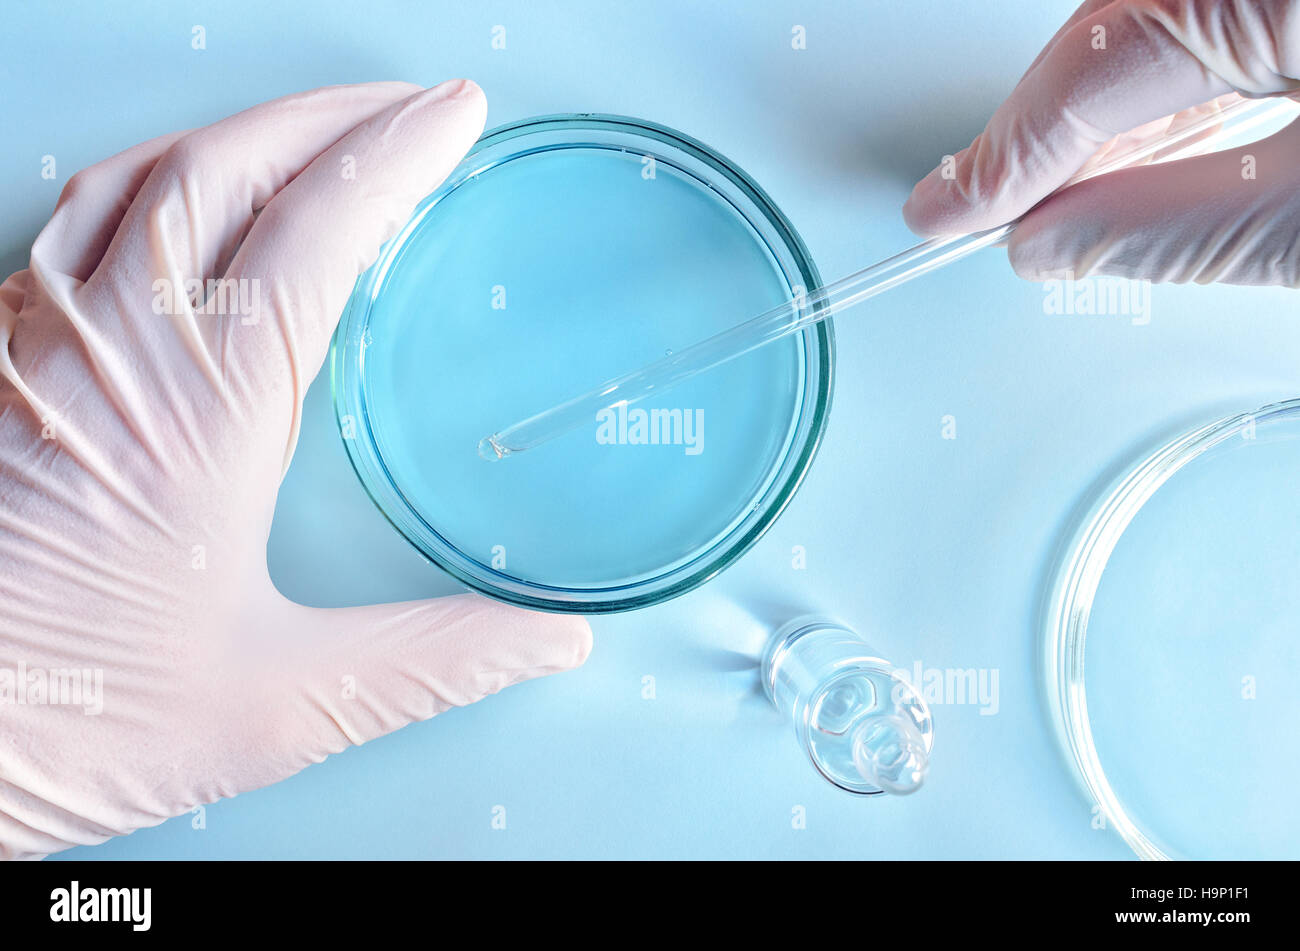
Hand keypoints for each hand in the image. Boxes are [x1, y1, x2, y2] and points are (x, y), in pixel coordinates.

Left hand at [0, 81, 590, 858]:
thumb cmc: (70, 724)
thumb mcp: (279, 707)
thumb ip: (434, 661)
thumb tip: (554, 639)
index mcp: (202, 413)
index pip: (318, 232)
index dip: (397, 159)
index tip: (455, 117)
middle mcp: (110, 351)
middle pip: (225, 169)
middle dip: (328, 117)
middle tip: (405, 106)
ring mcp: (33, 346)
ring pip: (137, 180)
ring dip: (239, 134)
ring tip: (310, 132)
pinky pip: (68, 225)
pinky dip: (145, 180)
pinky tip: (168, 203)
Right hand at [903, 0, 1299, 285]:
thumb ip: (1182, 228)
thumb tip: (1053, 243)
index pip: (1093, 67)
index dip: (1008, 154)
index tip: (947, 211)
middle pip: (1107, 28)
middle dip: (1044, 125)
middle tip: (988, 208)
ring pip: (1148, 18)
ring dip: (1101, 106)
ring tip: (1064, 195)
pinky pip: (1209, 13)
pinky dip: (1168, 78)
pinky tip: (1152, 140)